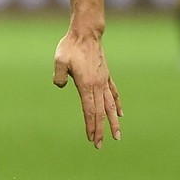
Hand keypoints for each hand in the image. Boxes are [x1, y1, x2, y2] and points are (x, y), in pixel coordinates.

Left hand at [53, 32, 121, 147]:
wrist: (86, 34)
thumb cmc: (70, 47)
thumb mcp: (59, 60)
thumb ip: (59, 76)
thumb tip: (60, 85)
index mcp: (86, 85)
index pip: (90, 111)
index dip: (90, 126)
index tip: (91, 139)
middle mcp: (98, 85)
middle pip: (100, 112)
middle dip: (100, 130)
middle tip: (99, 145)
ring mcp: (104, 81)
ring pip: (110, 106)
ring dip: (113, 122)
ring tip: (118, 136)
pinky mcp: (106, 76)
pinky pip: (113, 93)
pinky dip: (117, 104)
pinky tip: (121, 114)